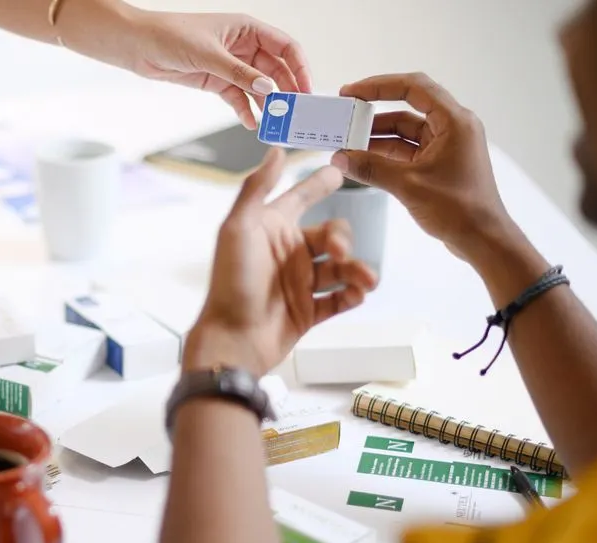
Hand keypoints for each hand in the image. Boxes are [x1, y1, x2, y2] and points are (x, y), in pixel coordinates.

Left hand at [73, 9, 311, 129]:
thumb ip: (239, 74)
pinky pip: (239, 98)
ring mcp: (231, 65)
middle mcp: (243, 46)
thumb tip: (267, 89)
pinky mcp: (217, 81)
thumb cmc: (170, 36)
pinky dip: (246, 110)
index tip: (307, 89)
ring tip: (275, 123)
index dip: (299, 67)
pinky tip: (251, 123)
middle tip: (294, 113)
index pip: (285, 47)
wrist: (138, 46)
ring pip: (258, 86)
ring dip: (267, 104)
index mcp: (247, 29)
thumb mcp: (209, 55)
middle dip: (286, 91)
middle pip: (275, 70)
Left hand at [185, 150, 377, 376]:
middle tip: (339, 253)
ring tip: (365, 280)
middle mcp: (287, 254)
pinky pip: (339, 300)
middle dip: (343, 240)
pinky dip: (352, 296)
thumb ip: (257, 188)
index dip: (318, 184)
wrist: (233, 339)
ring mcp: (298, 284)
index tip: (338, 170)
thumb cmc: (230, 284)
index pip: (299, 199)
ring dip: (357, 271)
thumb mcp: (238, 229)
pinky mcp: (307, 312)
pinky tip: (357, 295)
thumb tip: (275, 149)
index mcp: (270, 230)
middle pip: (330, 235)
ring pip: (341, 269)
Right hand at [330, 73, 516, 262]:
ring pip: (405, 131)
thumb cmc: (459, 210)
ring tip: (347, 143)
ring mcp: (446, 146)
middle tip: (345, 116)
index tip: (352, 92)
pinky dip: (385, 154)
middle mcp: (452, 127)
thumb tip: (340, 158)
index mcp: (454, 122)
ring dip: (376, 137)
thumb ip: (371, 168)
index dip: (379, 86)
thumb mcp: (408, 186)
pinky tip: (362, 160)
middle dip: (373, 113)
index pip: (414, 88)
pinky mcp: (439, 163)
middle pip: (407, 108)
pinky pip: (408, 150)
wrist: (483, 239)